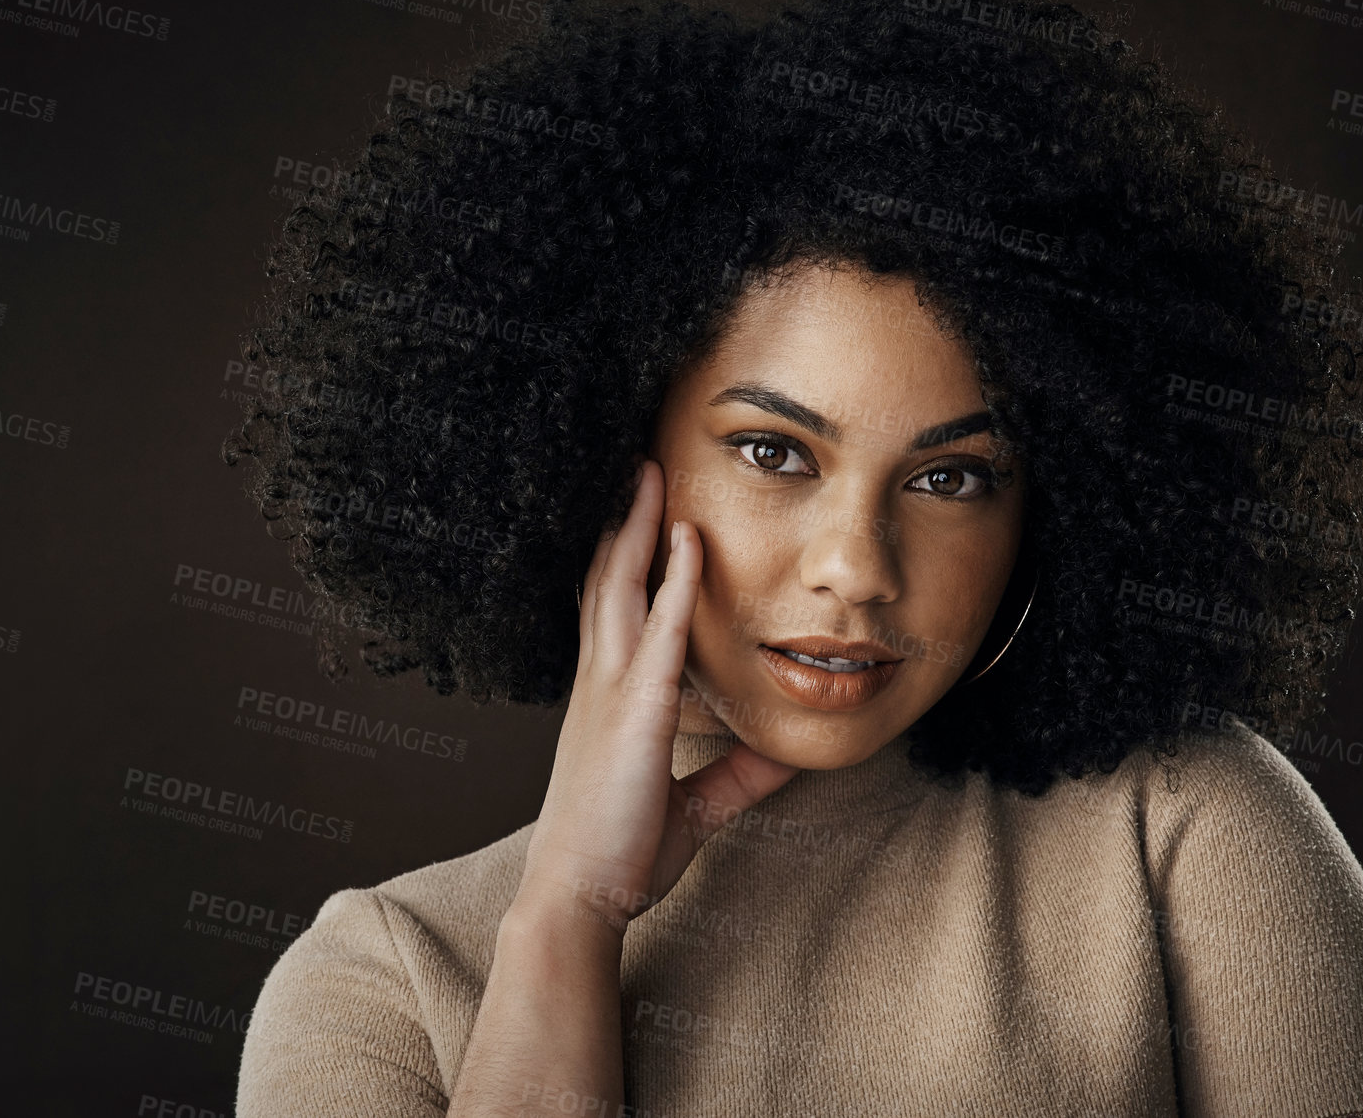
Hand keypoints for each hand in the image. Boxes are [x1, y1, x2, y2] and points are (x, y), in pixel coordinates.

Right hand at [513, 456, 799, 933]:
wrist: (579, 897)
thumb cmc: (622, 851)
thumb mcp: (694, 807)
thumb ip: (736, 775)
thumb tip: (783, 755)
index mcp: (609, 697)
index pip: (613, 609)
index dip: (622, 556)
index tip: (636, 512)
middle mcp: (601, 681)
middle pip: (606, 579)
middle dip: (622, 519)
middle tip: (637, 463)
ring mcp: (612, 691)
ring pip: (619, 587)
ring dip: (637, 526)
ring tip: (649, 470)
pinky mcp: (636, 712)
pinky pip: (661, 631)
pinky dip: (676, 581)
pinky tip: (689, 540)